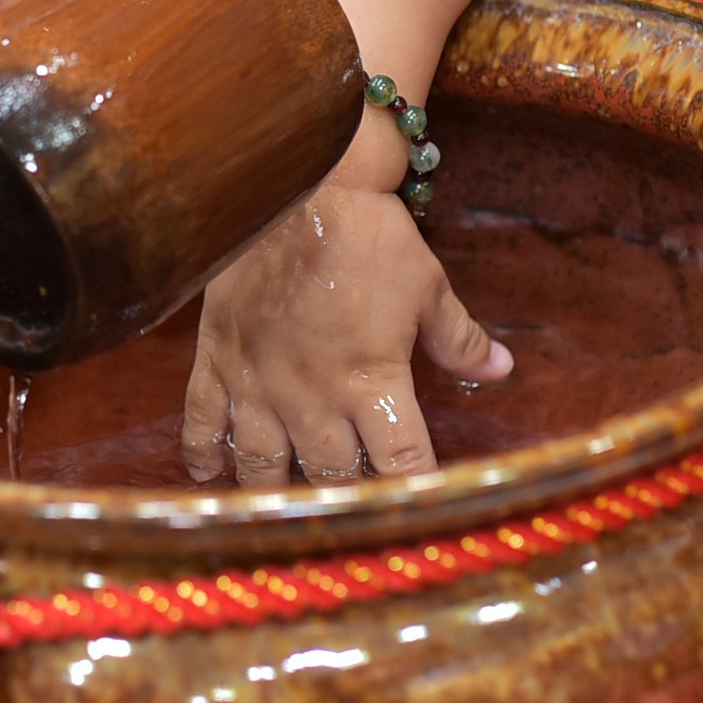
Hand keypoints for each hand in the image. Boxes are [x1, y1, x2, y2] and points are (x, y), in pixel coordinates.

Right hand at [186, 184, 508, 483]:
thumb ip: (458, 336)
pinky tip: (207, 475)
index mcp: (371, 382)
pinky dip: (202, 452)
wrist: (290, 187)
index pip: (399, 464)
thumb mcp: (426, 283)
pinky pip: (203, 421)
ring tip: (285, 506)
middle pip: (330, 477)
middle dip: (347, 500)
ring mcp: (258, 384)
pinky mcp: (218, 361)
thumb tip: (500, 367)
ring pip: (263, 465)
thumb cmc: (364, 233)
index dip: (413, 495)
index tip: (422, 515)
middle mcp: (312, 397)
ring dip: (276, 491)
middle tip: (357, 511)